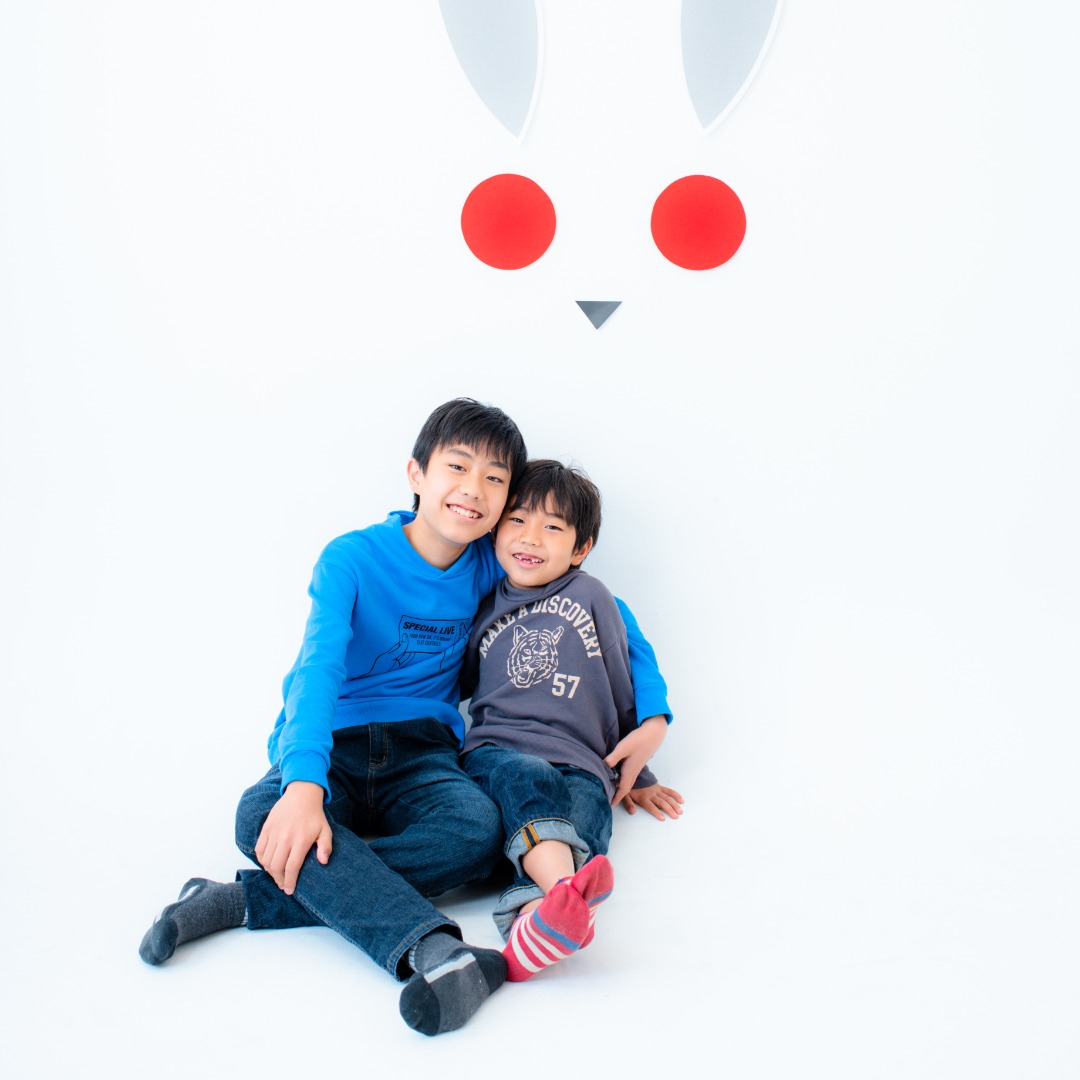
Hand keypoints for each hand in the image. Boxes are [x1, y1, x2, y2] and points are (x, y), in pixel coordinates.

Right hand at [254, 780, 332, 894]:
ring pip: (266, 860)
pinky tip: (269, 863)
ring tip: (277, 876)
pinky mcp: (266, 828)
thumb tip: (323, 862)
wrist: (301, 795)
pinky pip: (259, 849)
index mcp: (301, 840)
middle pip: (276, 867)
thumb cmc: (315, 816)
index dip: (290, 882)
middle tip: (283, 885)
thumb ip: (325, 846)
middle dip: (279, 880)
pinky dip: (262, 860)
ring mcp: (274, 832)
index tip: (289, 890)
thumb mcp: (326, 830)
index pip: (291, 867)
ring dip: (270, 872)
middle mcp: (285, 837)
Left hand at [604, 715, 667, 806]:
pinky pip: (629, 775)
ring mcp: (636, 767)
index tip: (610, 806)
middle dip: (618, 795)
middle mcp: (633, 771)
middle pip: (625, 787)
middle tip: (608, 800)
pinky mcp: (636, 762)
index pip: (623, 789)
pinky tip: (617, 775)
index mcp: (630, 771)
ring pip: (627, 781)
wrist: (653, 734)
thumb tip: (603, 767)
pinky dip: (622, 779)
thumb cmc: (638, 740)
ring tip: (611, 790)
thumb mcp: (623, 748)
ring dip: (620, 787)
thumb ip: (613, 758)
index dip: (616, 798)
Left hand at [620, 783, 684, 820]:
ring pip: (667, 798)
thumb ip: (628, 804)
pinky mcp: (660, 787)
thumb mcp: (625, 795)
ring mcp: (657, 790)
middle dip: (669, 810)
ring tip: (680, 811)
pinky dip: (675, 795)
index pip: (651, 806)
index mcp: (643, 797)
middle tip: (675, 816)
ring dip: (674, 804)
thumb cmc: (630, 787)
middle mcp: (651, 794)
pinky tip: (681, 800)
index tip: (663, 818)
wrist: (633, 773)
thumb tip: (632, 812)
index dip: (656, 812)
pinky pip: (669, 791)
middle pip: (662, 803)